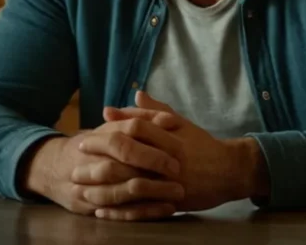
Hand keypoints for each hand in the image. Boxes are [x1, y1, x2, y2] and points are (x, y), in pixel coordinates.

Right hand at [21, 118, 184, 220]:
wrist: (55, 168)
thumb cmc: (96, 145)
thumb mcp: (113, 129)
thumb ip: (140, 119)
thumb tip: (166, 115)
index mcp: (101, 136)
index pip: (127, 132)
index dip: (152, 136)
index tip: (176, 146)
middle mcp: (92, 159)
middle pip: (123, 160)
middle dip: (152, 165)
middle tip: (178, 169)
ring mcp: (88, 184)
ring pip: (121, 189)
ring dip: (152, 192)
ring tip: (178, 192)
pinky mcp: (89, 205)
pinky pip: (118, 212)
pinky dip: (144, 211)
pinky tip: (166, 208)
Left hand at [80, 91, 268, 214]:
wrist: (230, 170)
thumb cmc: (203, 145)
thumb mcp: (182, 124)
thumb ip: (157, 111)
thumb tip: (135, 94)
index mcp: (169, 136)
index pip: (134, 130)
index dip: (107, 134)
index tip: (86, 136)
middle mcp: (167, 158)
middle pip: (127, 158)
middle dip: (98, 161)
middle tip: (75, 162)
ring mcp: (170, 181)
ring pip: (130, 185)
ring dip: (103, 187)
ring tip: (80, 187)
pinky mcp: (172, 201)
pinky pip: (142, 208)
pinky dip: (119, 211)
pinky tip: (101, 211)